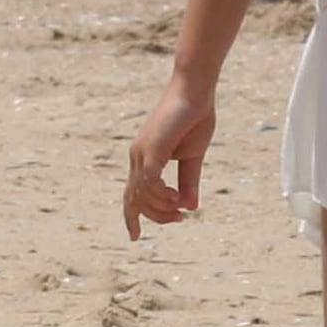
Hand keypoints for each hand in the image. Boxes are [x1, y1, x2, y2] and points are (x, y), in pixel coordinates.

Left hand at [123, 81, 213, 236]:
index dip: (131, 217)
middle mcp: (137, 157)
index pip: (131, 195)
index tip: (135, 237)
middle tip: (177, 220)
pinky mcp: (152, 148)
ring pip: (141, 194)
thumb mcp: (193, 157)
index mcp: (144, 159)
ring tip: (180, 210)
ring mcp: (142, 152)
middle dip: (152, 217)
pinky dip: (161, 195)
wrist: (195, 90)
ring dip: (161, 208)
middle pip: (133, 200)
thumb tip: (189, 207)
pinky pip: (150, 181)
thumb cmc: (194, 118)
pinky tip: (177, 199)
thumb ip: (188, 181)